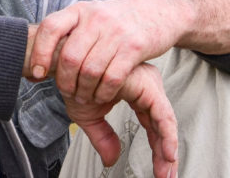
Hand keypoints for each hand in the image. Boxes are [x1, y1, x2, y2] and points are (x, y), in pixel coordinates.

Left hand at [29, 0, 184, 103]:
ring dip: (84, 91)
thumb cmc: (119, 20)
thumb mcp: (92, 16)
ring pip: (89, 71)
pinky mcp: (135, 47)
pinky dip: (103, 92)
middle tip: (68, 93)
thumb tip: (36, 60)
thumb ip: (69, 32)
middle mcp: (96, 18)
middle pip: (69, 57)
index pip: (50, 27)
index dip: (40, 53)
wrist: (159, 11)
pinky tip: (103, 95)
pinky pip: (112, 77)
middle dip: (65, 81)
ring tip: (85, 97)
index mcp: (80, 10)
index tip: (38, 74)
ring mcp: (116, 31)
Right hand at [64, 62, 177, 177]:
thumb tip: (112, 160)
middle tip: (167, 177)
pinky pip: (162, 114)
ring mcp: (147, 85)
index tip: (161, 172)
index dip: (157, 150)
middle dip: (165, 155)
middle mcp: (146, 87)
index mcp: (137, 92)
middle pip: (161, 126)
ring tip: (167, 170)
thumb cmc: (73, 81)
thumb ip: (103, 137)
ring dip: (167, 149)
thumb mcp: (88, 116)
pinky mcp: (145, 85)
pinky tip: (167, 152)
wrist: (62, 64)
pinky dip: (166, 134)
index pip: (152, 126)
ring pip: (165, 122)